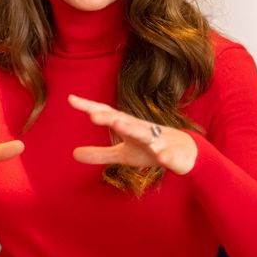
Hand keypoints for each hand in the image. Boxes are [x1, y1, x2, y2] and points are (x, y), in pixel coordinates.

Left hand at [68, 94, 197, 175]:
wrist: (185, 152)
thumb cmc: (150, 149)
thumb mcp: (123, 153)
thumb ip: (100, 153)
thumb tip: (73, 154)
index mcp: (128, 126)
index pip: (107, 114)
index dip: (89, 107)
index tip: (70, 99)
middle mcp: (141, 129)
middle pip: (124, 120)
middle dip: (109, 117)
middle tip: (92, 115)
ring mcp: (158, 140)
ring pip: (146, 134)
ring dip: (133, 129)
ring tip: (118, 124)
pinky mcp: (172, 154)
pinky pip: (169, 155)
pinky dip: (166, 155)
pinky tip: (161, 156)